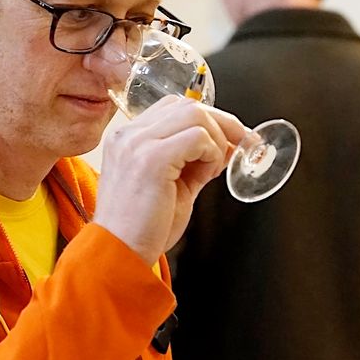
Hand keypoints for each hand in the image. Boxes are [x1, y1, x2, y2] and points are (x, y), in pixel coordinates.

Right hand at [94, 96, 249, 263]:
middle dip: (222, 124)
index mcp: (128, 139)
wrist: (120, 254)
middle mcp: (129, 135)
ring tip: (213, 168)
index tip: (230, 139)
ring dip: (217, 139)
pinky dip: (212, 153)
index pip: (174, 108)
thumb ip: (195, 164)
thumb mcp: (173, 187)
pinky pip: (197, 137)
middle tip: (239, 146)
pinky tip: (207, 174)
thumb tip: (224, 147)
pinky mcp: (151, 159)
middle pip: (188, 105)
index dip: (208, 120)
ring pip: (195, 115)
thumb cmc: (142, 229)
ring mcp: (137, 144)